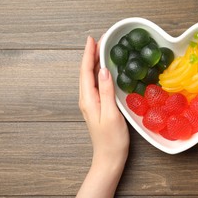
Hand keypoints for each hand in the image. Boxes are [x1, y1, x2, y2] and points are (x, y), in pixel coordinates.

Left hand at [79, 36, 129, 165]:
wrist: (109, 158)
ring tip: (103, 50)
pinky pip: (96, 84)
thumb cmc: (112, 140)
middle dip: (92, 54)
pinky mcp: (98, 106)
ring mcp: (91, 103)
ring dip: (95, 62)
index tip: (92, 39)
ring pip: (91, 77)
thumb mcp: (111, 114)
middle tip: (102, 40)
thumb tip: (103, 70)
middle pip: (87, 72)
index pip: (85, 71)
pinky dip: (100, 73)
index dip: (88, 54)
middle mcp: (87, 99)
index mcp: (88, 99)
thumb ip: (106, 91)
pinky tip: (106, 70)